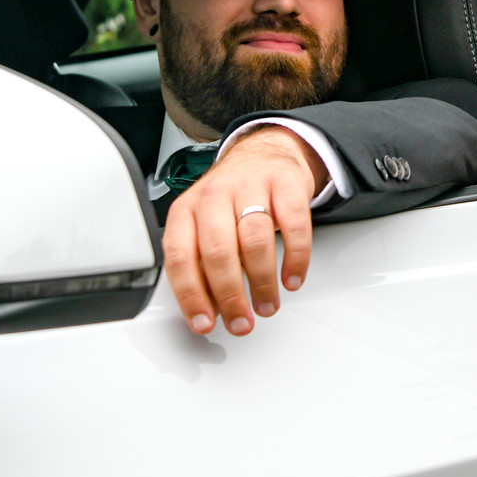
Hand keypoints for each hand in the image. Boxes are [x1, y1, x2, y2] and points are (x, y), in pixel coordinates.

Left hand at [162, 126, 329, 336]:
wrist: (264, 153)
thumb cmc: (231, 199)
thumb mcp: (203, 224)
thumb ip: (201, 264)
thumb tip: (208, 311)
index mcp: (186, 210)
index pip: (180, 257)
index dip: (191, 295)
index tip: (204, 323)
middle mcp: (215, 195)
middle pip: (218, 251)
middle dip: (230, 296)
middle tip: (241, 322)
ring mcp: (250, 186)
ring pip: (254, 240)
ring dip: (262, 283)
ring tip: (266, 306)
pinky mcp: (285, 183)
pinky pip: (294, 225)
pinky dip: (296, 258)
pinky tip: (292, 278)